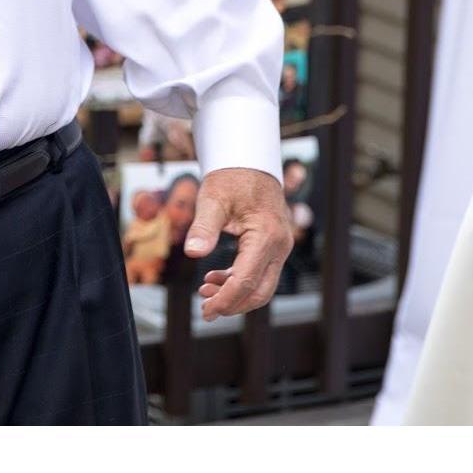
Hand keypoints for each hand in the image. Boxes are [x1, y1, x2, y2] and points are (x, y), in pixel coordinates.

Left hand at [186, 167, 291, 319]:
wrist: (249, 161)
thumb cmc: (231, 178)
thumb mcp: (212, 199)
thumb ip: (203, 227)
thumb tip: (191, 252)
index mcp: (266, 236)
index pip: (246, 281)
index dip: (225, 300)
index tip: (206, 311)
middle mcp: (280, 244)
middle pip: (260, 292)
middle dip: (232, 305)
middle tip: (206, 310)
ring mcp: (281, 245)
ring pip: (263, 286)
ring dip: (235, 295)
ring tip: (205, 292)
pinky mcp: (274, 245)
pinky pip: (261, 273)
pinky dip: (239, 281)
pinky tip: (216, 278)